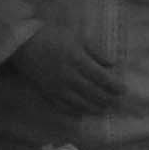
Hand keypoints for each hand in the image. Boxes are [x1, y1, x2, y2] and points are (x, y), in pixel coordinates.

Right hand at [4, 25, 127, 117]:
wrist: (24, 43)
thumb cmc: (53, 36)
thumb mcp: (78, 38)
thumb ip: (96, 52)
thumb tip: (112, 64)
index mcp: (78, 61)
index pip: (102, 78)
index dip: (114, 86)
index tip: (124, 90)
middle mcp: (69, 76)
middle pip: (93, 92)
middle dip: (107, 99)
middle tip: (117, 103)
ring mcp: (58, 87)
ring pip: (80, 103)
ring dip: (94, 108)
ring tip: (104, 110)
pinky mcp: (47, 92)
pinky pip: (63, 106)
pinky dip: (75, 111)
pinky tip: (83, 113)